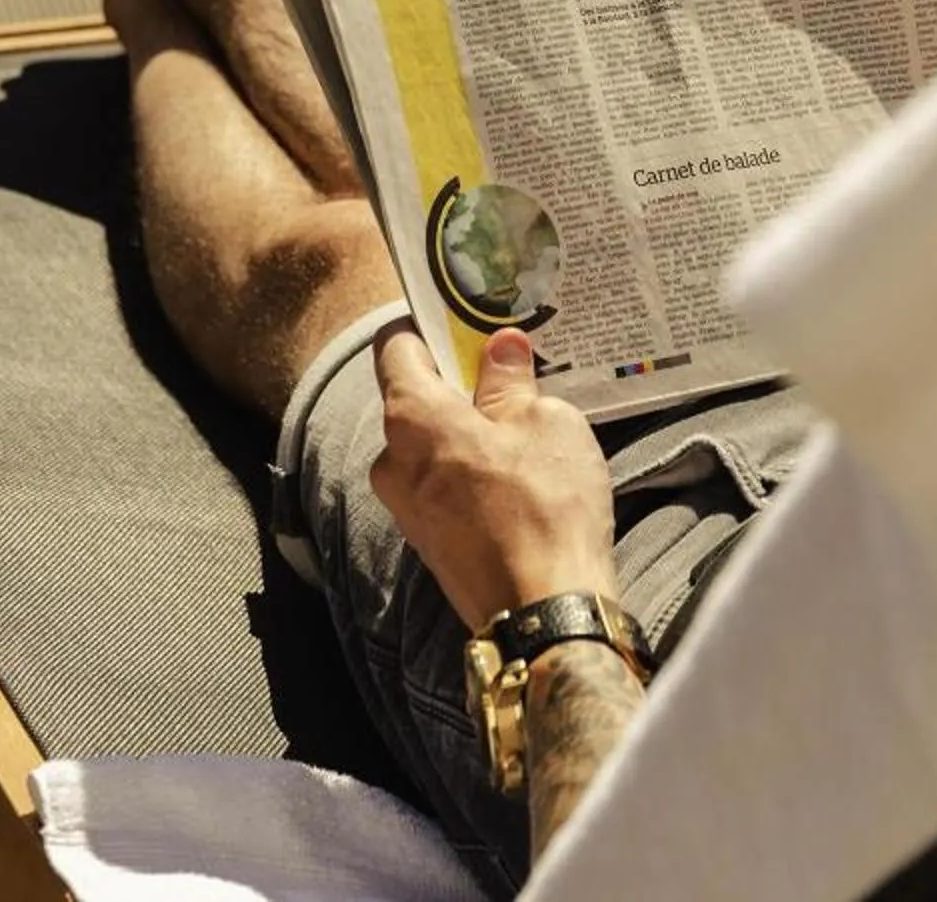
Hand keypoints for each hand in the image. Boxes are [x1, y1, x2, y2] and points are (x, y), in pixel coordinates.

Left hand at [370, 323, 619, 628]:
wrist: (545, 615)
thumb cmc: (544, 508)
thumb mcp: (544, 423)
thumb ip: (512, 382)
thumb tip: (499, 349)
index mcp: (410, 419)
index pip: (394, 347)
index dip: (430, 327)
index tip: (466, 320)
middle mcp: (391, 462)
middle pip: (413, 399)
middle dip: (457, 383)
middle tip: (510, 374)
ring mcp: (405, 508)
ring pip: (429, 446)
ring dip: (467, 431)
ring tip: (523, 429)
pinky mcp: (428, 543)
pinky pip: (440, 485)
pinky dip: (469, 471)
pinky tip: (517, 477)